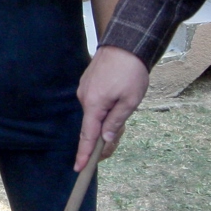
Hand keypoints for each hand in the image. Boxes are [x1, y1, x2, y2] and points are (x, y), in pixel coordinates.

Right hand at [75, 46, 149, 170]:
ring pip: (96, 113)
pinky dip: (105, 106)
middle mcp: (85, 98)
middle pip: (93, 125)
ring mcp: (85, 89)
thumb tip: (105, 138)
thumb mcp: (130, 100)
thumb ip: (116, 121)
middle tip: (122, 132)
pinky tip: (119, 96)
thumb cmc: (131, 71)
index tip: (79, 168)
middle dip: (105, 133)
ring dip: (108, 117)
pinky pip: (96, 101)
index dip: (84, 153)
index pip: (87, 135)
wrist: (126, 42)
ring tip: (126, 104)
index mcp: (94, 104)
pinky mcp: (88, 82)